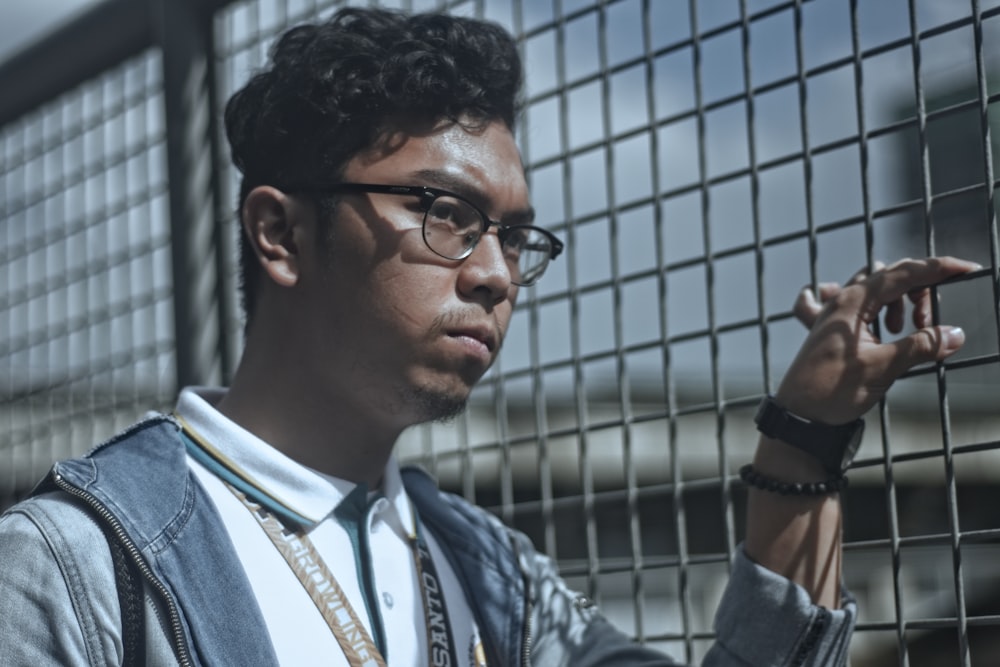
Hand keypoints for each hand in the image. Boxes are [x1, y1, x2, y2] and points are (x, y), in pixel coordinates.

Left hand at [775, 256, 980, 424]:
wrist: (797, 415)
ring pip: (876, 289)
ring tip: (903, 332)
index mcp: (853, 301)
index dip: (939, 269)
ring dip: (899, 303)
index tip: (967, 269)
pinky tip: (881, 324)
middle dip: (920, 292)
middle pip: (892, 276)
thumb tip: (955, 334)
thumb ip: (920, 346)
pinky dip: (873, 309)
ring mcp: (834, 314)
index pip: (904, 273)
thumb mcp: (883, 367)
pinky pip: (855, 306)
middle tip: (928, 326)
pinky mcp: (832, 331)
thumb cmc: (832, 390)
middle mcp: (841, 301)